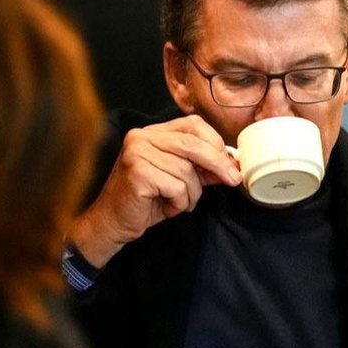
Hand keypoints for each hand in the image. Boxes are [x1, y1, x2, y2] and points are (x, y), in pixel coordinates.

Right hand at [70, 116, 241, 266]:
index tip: (231, 163)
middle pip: (193, 143)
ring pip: (186, 170)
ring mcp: (137, 152)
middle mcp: (142, 137)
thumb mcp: (179, 180)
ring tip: (178, 203)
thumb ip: (201, 168)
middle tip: (234, 180)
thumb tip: (231, 164)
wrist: (113, 222)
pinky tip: (167, 206)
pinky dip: (179, 202)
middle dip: (218, 164)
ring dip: (191, 194)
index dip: (216, 143)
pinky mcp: (137, 172)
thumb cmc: (145, 201)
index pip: (193, 125)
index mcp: (153, 132)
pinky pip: (176, 186)